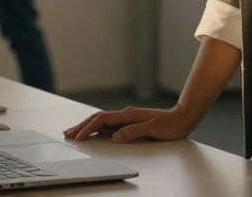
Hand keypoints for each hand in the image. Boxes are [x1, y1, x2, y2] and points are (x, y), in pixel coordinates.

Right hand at [63, 104, 197, 143]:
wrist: (183, 117)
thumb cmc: (171, 125)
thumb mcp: (153, 129)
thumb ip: (133, 132)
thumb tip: (115, 137)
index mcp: (128, 115)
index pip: (102, 120)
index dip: (89, 128)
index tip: (78, 137)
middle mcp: (125, 114)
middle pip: (98, 118)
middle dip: (82, 126)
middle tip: (67, 133)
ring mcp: (127, 117)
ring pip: (102, 120)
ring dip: (87, 126)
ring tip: (75, 132)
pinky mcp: (130, 122)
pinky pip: (109, 124)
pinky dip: (97, 128)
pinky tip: (93, 132)